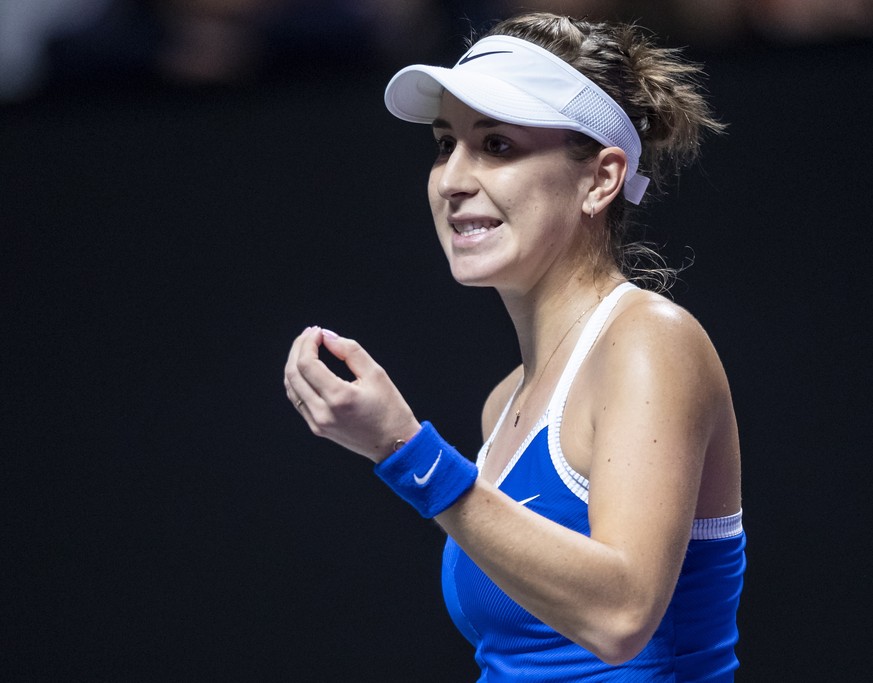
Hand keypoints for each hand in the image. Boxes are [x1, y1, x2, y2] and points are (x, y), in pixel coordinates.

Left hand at [284, 327, 420, 462]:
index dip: (308, 343)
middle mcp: (322, 413)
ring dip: (294, 363)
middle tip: (311, 334)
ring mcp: (317, 423)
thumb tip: (328, 337)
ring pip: (291, 387)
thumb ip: (350, 351)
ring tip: (307, 347)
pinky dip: (297, 380)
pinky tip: (307, 367)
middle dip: (298, 349)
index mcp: (339, 398)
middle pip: (293, 374)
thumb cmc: (391, 409)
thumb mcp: (377, 374)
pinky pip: (297, 399)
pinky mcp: (316, 428)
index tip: (319, 332)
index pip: (307, 364)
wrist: (394, 445)